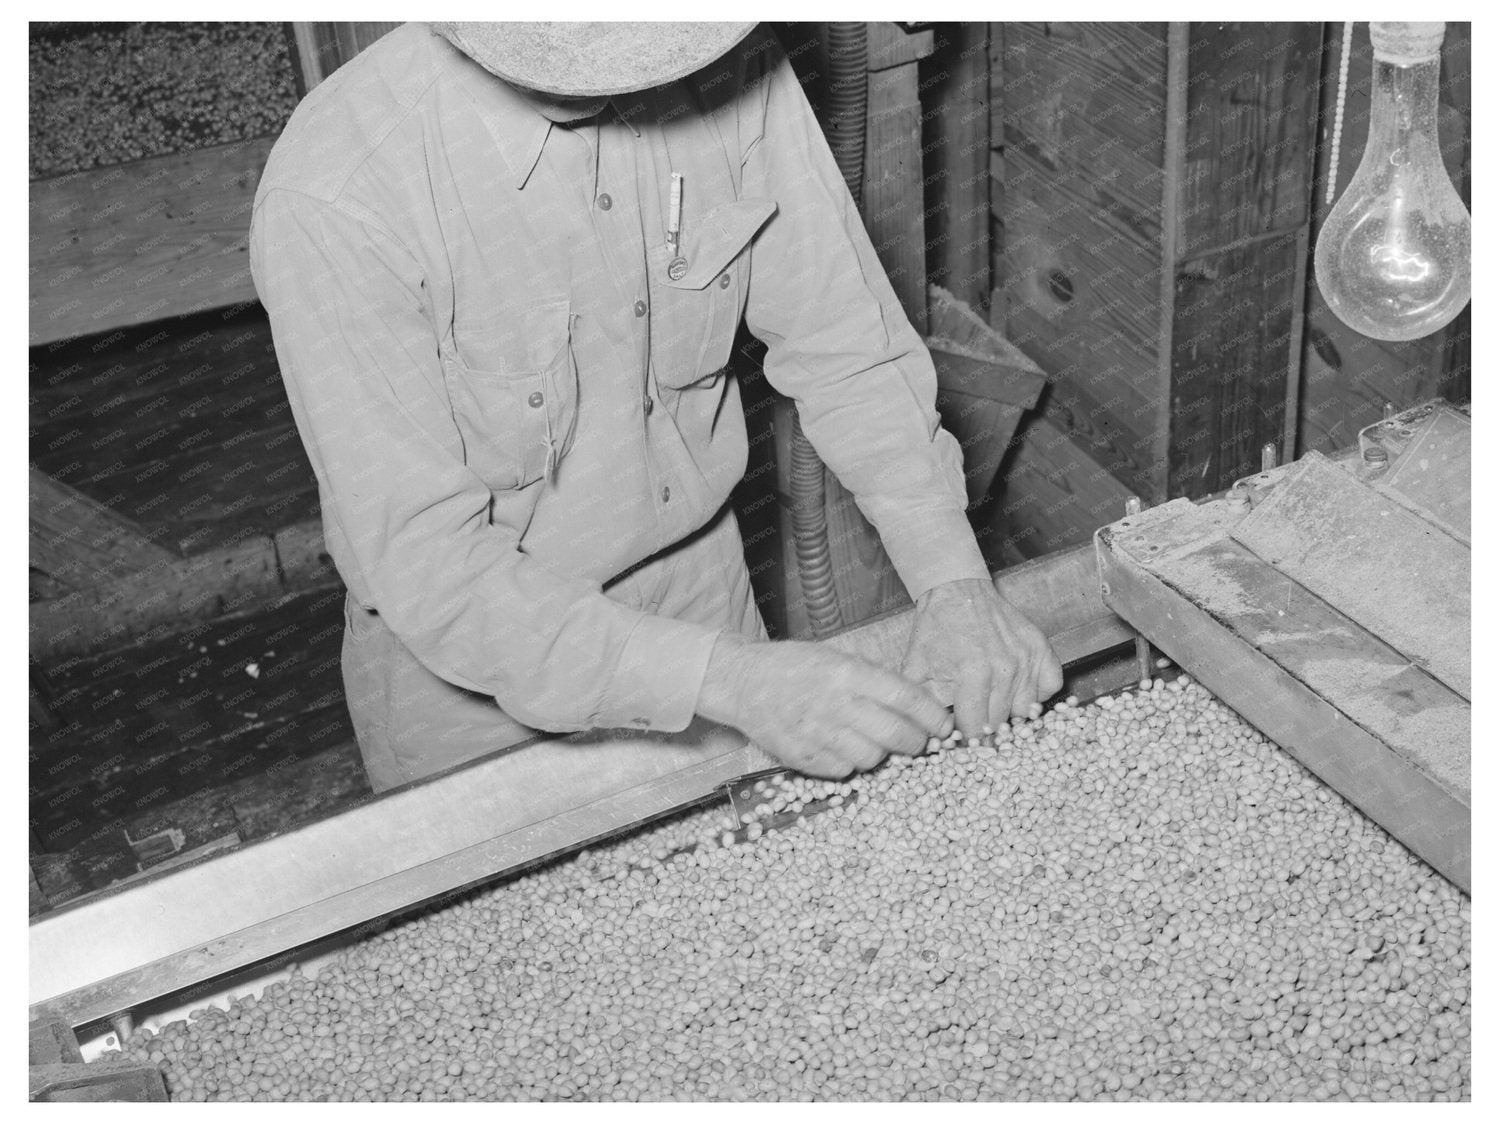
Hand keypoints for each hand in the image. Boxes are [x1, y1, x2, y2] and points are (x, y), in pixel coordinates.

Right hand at [697, 634, 950, 778]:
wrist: (744, 683)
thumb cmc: (797, 667)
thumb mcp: (838, 658)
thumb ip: (875, 680)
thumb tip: (919, 705)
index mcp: (847, 673)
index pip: (905, 697)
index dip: (932, 716)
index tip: (943, 726)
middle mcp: (834, 704)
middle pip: (895, 735)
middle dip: (916, 743)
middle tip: (917, 742)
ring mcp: (817, 733)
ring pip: (872, 758)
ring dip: (882, 754)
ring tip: (873, 742)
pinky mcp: (802, 757)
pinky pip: (844, 771)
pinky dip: (851, 764)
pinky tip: (843, 748)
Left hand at [900, 578, 1063, 734]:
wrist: (958, 590)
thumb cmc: (936, 628)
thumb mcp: (916, 667)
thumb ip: (922, 706)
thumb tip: (929, 739)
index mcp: (972, 675)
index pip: (976, 729)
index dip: (966, 738)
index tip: (961, 736)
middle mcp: (1005, 669)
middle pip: (1001, 723)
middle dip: (986, 727)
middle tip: (975, 719)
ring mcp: (1027, 659)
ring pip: (1026, 710)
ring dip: (1010, 711)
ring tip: (993, 700)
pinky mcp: (1041, 649)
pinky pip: (1050, 688)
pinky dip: (1036, 692)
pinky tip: (1017, 687)